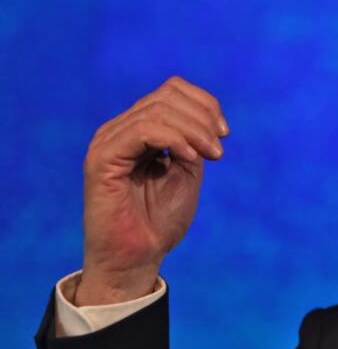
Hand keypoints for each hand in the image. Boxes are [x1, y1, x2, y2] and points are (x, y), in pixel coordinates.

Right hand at [75, 76, 227, 305]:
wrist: (138, 258)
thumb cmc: (160, 220)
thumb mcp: (187, 171)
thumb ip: (193, 141)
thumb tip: (204, 119)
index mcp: (139, 130)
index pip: (171, 90)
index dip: (205, 104)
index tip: (225, 134)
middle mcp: (120, 130)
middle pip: (166, 95)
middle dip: (203, 118)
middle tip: (218, 149)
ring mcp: (108, 142)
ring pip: (157, 110)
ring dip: (194, 130)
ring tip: (210, 156)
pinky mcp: (102, 159)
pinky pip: (142, 130)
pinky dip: (174, 139)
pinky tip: (190, 158)